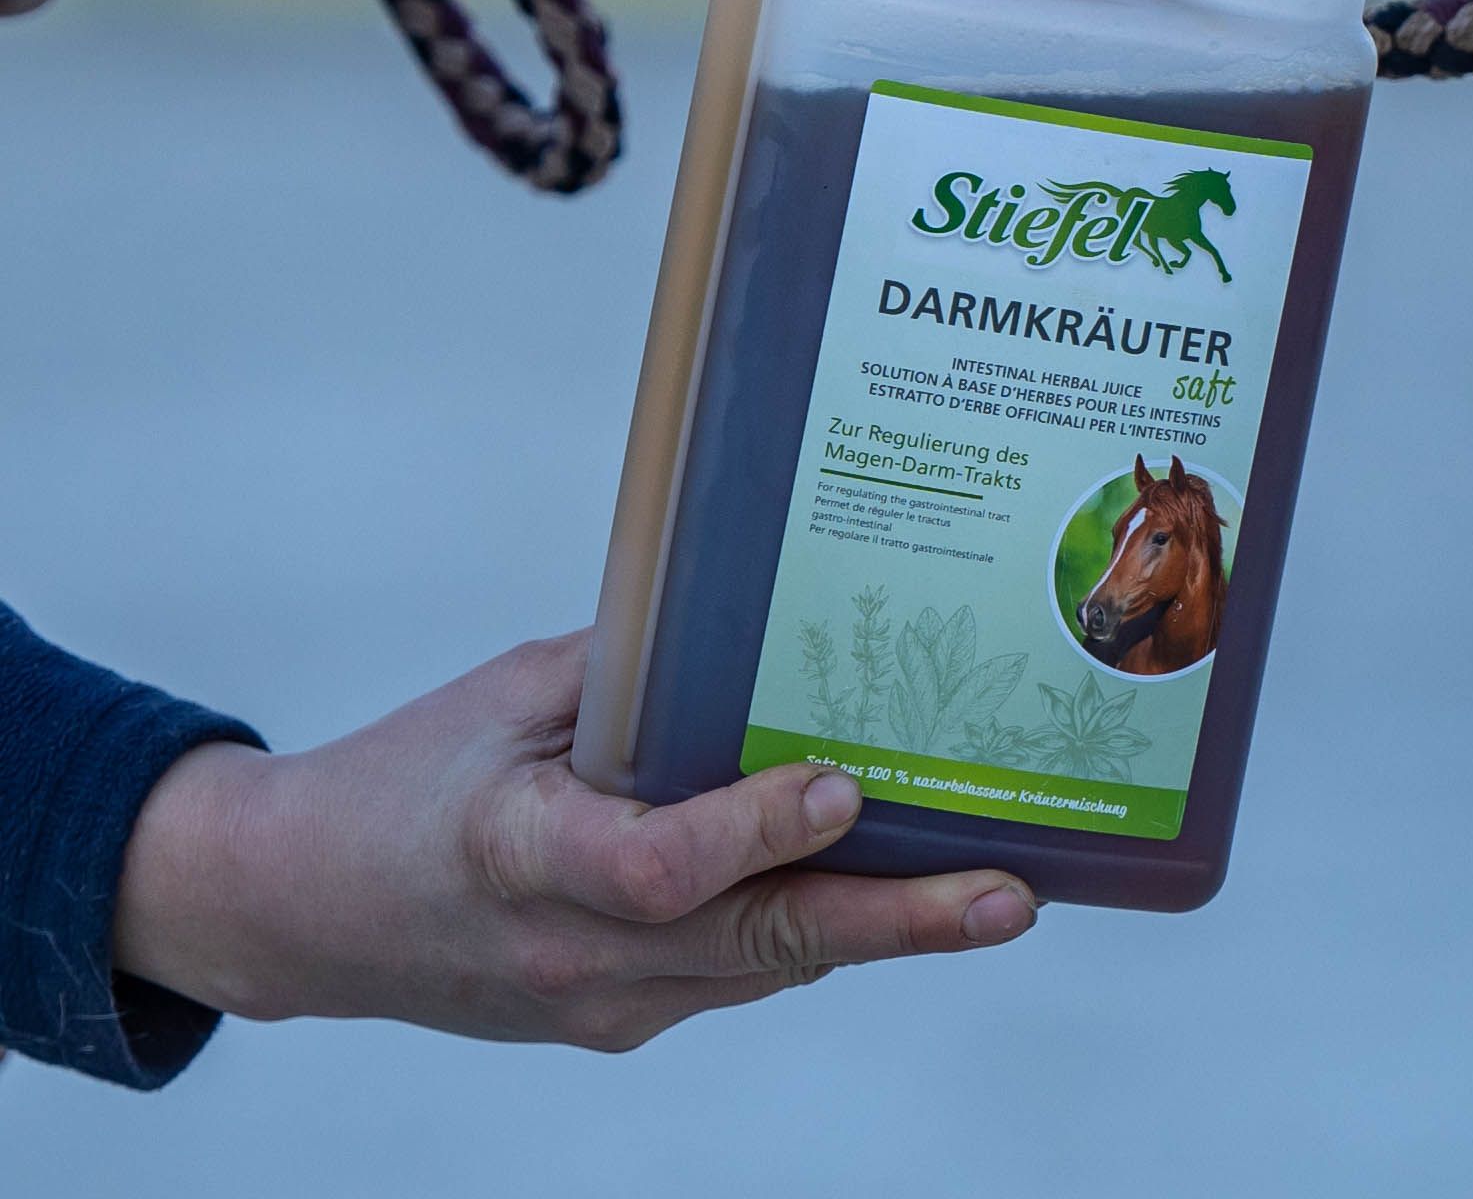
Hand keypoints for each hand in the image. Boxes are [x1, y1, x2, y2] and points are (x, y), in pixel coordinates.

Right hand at [113, 631, 1038, 1051]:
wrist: (307, 911)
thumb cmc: (408, 778)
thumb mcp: (507, 692)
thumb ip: (630, 669)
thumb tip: (760, 613)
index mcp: (517, 855)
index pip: (655, 871)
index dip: (754, 834)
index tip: (840, 786)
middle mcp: (566, 953)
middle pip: (750, 944)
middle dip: (893, 922)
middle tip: (1005, 897)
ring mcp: (597, 1004)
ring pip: (764, 969)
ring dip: (880, 932)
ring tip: (996, 895)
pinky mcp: (619, 1020)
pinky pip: (738, 977)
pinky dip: (815, 932)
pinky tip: (898, 891)